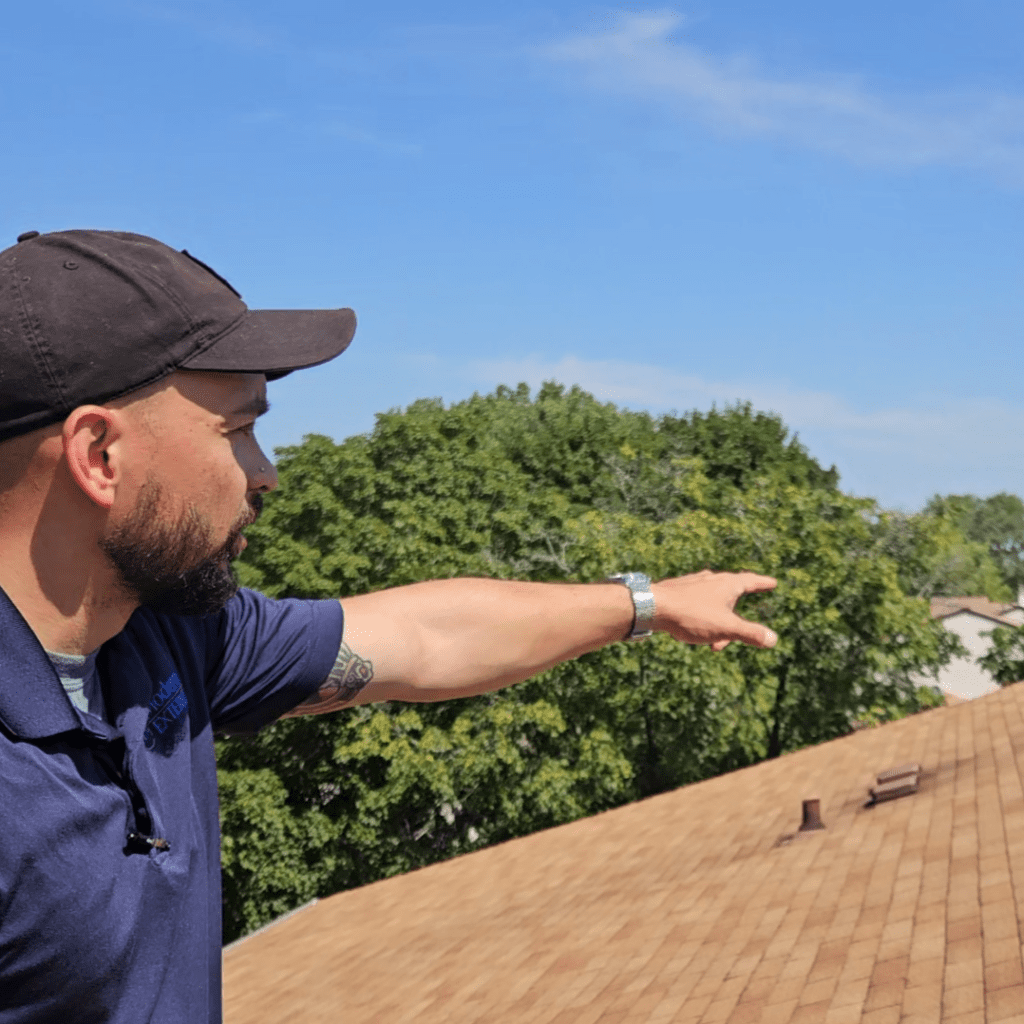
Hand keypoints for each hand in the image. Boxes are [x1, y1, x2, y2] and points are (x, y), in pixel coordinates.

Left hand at [652, 570, 777, 650]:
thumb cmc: (691, 615)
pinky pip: (696, 605)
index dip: (763, 583)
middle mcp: (711, 580)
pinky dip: (702, 619)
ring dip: (717, 624)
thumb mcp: (726, 628)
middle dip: (735, 619)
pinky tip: (694, 630)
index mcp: (727, 584)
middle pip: (731, 596)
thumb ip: (751, 634)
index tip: (772, 583)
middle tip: (733, 638)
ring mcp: (693, 584)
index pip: (750, 581)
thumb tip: (773, 639)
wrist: (652, 607)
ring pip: (713, 604)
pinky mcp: (677, 591)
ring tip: (713, 644)